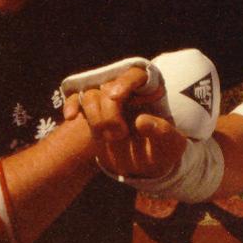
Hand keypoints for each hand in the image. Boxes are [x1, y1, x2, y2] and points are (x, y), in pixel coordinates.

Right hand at [63, 67, 186, 178]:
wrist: (147, 167)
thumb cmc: (164, 151)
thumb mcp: (171, 145)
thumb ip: (162, 131)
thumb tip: (141, 121)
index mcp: (150, 93)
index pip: (135, 74)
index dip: (124, 83)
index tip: (116, 98)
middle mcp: (128, 93)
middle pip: (109, 86)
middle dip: (109, 110)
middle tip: (119, 134)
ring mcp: (108, 102)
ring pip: (91, 94)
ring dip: (95, 115)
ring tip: (108, 138)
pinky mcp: (93, 113)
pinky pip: (77, 100)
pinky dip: (72, 105)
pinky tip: (71, 117)